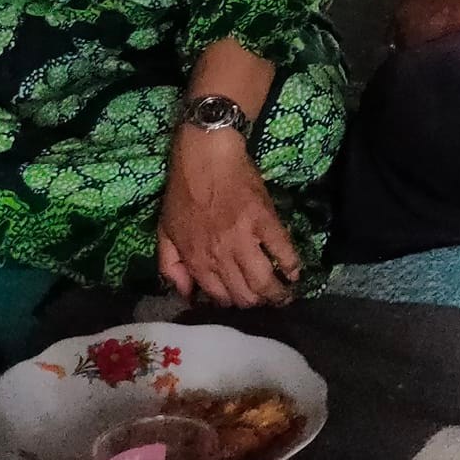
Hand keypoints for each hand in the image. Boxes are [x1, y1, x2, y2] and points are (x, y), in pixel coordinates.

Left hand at [157, 128, 298, 307]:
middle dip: (257, 303)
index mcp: (196, 259)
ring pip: (264, 279)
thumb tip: (187, 293)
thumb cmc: (183, 191)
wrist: (204, 155)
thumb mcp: (165, 231)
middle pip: (244, 294)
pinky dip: (291, 264)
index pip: (218, 296)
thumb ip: (171, 265)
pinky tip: (295, 271)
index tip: (241, 301)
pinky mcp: (265, 220)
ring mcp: (244, 238)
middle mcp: (220, 255)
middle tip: (267, 301)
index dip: (231, 304)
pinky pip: (282, 250)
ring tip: (285, 295)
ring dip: (276, 293)